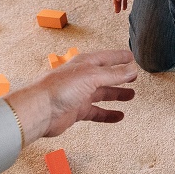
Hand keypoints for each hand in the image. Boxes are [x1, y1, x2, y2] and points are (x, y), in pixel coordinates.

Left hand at [4, 50, 137, 143]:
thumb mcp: (92, 76)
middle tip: (134, 77)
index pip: (107, 58)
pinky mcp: (77, 111)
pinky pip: (97, 113)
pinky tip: (119, 116)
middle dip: (120, 76)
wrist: (40, 110)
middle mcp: (82, 78)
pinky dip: (108, 114)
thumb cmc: (60, 88)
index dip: (120, 57)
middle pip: (106, 76)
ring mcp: (79, 95)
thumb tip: (132, 69)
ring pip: (103, 94)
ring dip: (117, 94)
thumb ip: (113, 74)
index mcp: (85, 64)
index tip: (132, 57)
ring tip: (131, 96)